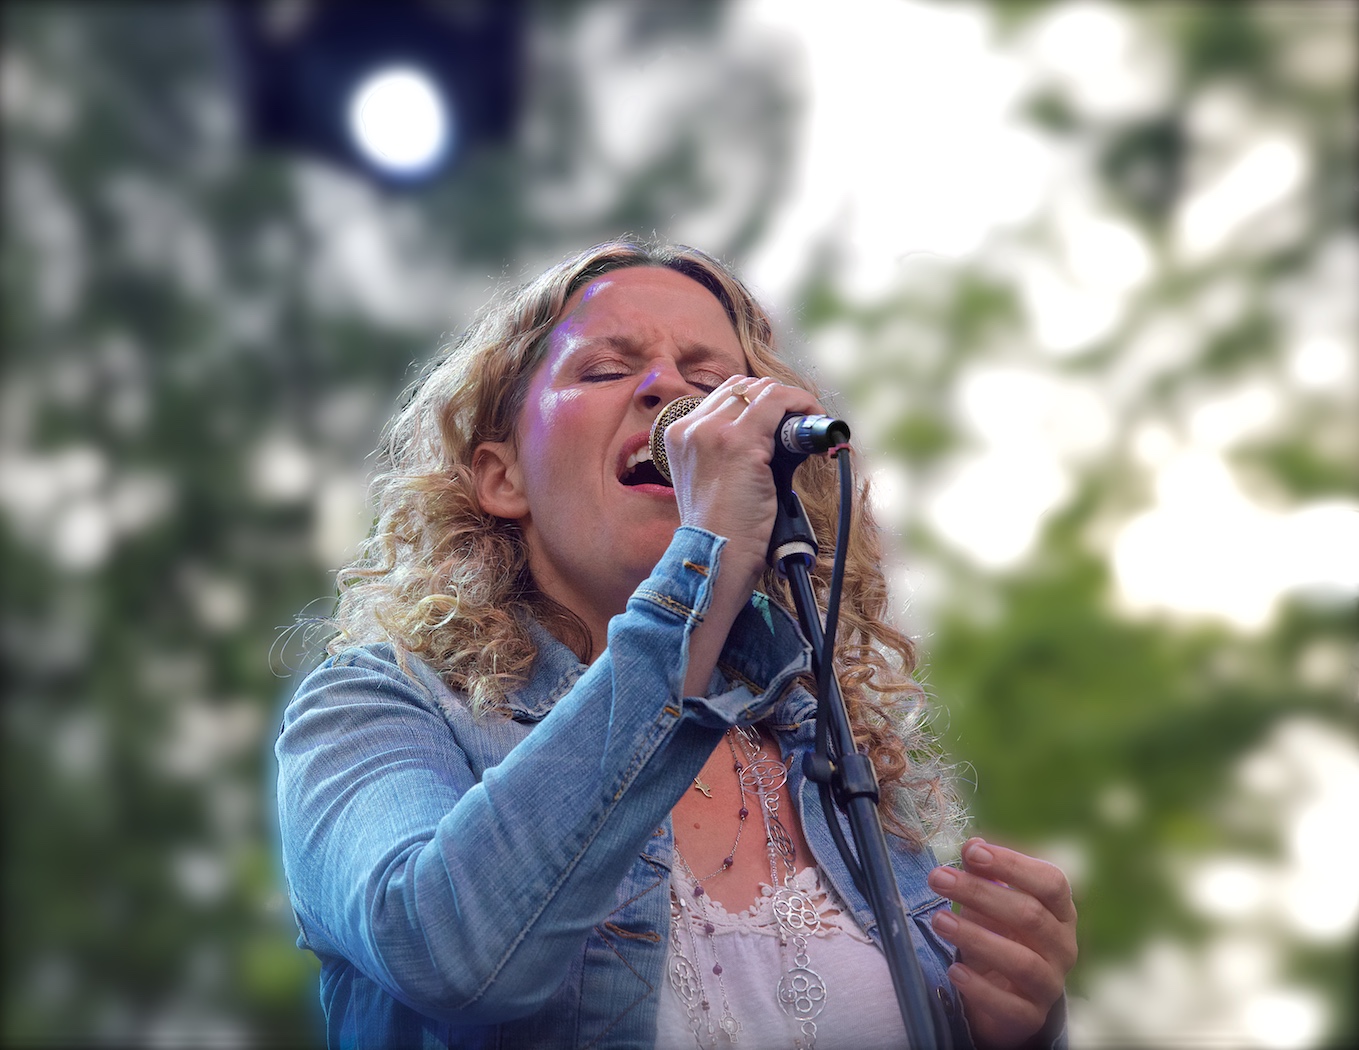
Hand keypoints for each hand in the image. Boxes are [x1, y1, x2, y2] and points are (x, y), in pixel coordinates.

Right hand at [664, 375, 823, 696]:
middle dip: (776, 401)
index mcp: (677, 436)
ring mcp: (712, 432)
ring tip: (809, 425)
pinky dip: (801, 404)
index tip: (780, 420)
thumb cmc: (720, 533)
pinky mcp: (738, 442)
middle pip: (742, 388)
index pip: (723, 397)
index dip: (757, 402)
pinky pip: (777, 401)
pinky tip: (814, 418)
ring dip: (791, 402)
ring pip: (761, 391)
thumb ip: (730, 454)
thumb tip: (775, 436)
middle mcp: (689, 427)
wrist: (713, 561)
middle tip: (800, 423)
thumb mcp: (713, 483)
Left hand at [927, 838, 1076, 1048]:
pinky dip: (980, 987)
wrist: (1006, 996)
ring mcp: (1050, 983)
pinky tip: (954, 970)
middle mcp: (1063, 946)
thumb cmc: (1001, 935)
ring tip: (938, 920)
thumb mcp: (992, 902)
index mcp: (1061, 911)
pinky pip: (1009, 1005)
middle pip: (1030, 915)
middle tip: (937, 878)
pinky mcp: (1030, 1016)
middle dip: (980, 893)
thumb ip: (984, 873)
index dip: (1013, 864)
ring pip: (1021, 961)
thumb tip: (972, 845)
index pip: (1051, 882)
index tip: (971, 852)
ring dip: (976, 938)